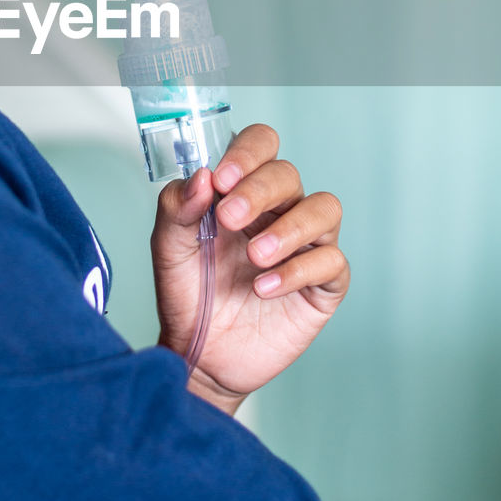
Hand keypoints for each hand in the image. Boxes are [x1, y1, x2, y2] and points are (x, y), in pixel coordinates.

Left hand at [152, 123, 348, 412]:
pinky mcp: (322, 284)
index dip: (247, 153)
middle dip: (259, 191)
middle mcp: (278, 211)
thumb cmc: (188, 294)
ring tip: (255, 256)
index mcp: (242, 191)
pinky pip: (331, 262)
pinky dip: (298, 270)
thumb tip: (201, 176)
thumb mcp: (168, 248)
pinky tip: (265, 287)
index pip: (261, 145)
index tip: (222, 178)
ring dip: (290, 227)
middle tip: (230, 219)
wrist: (197, 355)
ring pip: (324, 209)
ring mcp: (304, 246)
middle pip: (289, 175)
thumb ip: (177, 207)